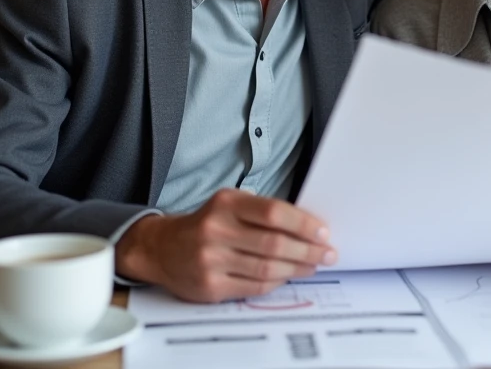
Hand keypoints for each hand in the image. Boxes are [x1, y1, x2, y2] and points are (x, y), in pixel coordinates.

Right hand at [115, 188, 336, 302]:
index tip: (323, 232)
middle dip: (308, 250)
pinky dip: (277, 282)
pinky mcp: (210, 286)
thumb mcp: (230, 203)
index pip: (273, 213)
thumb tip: (308, 226)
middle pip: (274, 244)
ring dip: (297, 268)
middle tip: (327, 253)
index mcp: (225, 204)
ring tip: (313, 265)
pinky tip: (288, 276)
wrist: (163, 248)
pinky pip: (254, 286)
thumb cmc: (207, 223)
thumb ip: (263, 211)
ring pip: (267, 269)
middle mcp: (216, 230)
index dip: (303, 224)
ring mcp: (211, 260)